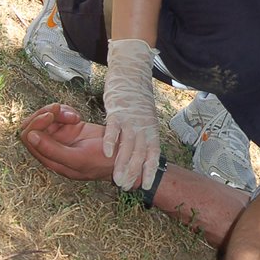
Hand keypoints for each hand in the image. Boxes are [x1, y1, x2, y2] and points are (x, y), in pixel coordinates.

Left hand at [20, 104, 114, 181]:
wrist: (125, 155)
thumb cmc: (104, 164)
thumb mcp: (78, 158)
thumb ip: (52, 150)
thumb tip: (31, 137)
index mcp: (50, 159)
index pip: (29, 138)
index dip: (36, 124)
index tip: (51, 116)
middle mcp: (52, 147)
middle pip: (34, 125)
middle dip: (45, 114)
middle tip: (58, 110)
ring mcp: (61, 136)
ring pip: (46, 117)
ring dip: (57, 111)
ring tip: (74, 116)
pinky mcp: (70, 127)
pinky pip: (58, 114)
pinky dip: (66, 111)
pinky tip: (77, 116)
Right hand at [103, 38, 159, 190]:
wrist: (132, 73)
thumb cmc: (137, 99)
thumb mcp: (145, 119)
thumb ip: (144, 135)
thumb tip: (143, 153)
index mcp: (151, 130)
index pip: (153, 154)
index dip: (149, 170)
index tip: (145, 186)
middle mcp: (143, 127)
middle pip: (139, 154)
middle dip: (133, 172)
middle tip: (124, 187)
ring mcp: (131, 120)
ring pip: (127, 145)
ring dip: (122, 163)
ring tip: (116, 178)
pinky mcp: (117, 112)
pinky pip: (113, 129)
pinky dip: (110, 141)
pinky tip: (106, 154)